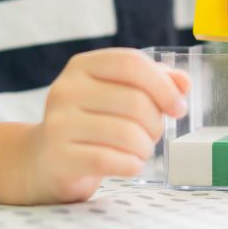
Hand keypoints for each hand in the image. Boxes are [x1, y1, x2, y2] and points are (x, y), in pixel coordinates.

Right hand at [25, 49, 189, 202]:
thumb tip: (184, 82)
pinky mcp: (57, 156)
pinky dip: (130, 165)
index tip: (179, 107)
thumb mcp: (121, 93)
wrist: (43, 160)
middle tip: (152, 134)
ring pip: (126, 133)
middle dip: (155, 123)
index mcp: (84, 66)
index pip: (132, 63)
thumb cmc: (93, 121)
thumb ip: (156, 82)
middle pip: (135, 101)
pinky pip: (109, 160)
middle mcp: (66, 89)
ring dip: (145, 147)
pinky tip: (129, 165)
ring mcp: (58, 123)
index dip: (164, 85)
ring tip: (140, 150)